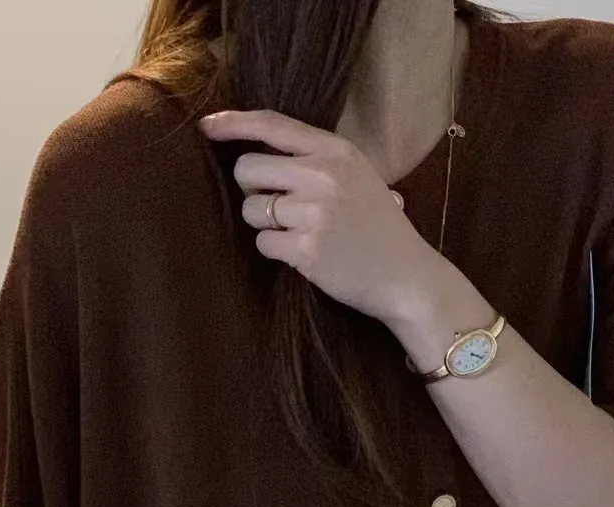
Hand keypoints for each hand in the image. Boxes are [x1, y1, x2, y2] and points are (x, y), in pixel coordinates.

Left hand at [199, 109, 448, 325]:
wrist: (407, 276)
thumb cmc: (380, 227)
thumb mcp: (358, 176)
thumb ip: (316, 159)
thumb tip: (256, 151)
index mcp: (335, 150)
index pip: (271, 125)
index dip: (232, 122)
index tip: (206, 126)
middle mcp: (323, 176)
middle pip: (248, 169)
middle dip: (252, 188)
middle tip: (276, 205)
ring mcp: (314, 213)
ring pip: (251, 209)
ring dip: (263, 223)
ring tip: (296, 232)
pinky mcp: (307, 251)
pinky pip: (263, 243)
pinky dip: (275, 250)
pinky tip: (302, 253)